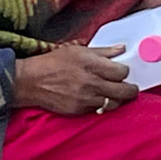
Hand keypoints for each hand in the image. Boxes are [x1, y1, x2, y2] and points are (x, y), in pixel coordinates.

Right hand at [14, 46, 136, 115]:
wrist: (29, 81)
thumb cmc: (52, 62)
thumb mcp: (77, 50)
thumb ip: (102, 51)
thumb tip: (121, 49)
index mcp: (91, 65)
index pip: (122, 72)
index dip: (125, 72)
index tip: (123, 71)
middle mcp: (91, 83)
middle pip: (124, 90)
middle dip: (131, 89)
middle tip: (131, 88)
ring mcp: (85, 99)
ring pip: (113, 103)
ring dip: (117, 99)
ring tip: (116, 94)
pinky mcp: (78, 110)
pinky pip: (98, 110)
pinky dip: (101, 105)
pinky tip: (99, 99)